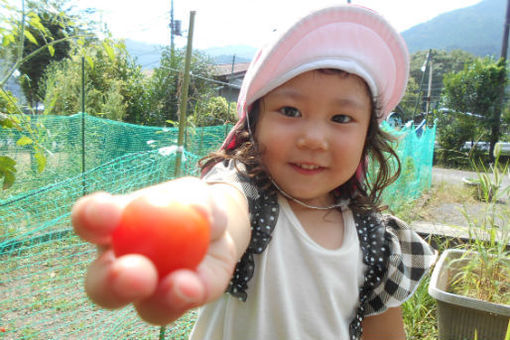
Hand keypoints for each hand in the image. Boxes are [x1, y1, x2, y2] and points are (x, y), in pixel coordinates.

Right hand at [71, 177, 243, 324]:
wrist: (218, 236)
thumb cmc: (193, 206)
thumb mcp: (197, 194)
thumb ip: (195, 199)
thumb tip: (196, 210)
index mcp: (112, 222)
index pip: (90, 218)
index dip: (92, 217)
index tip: (107, 214)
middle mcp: (114, 262)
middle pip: (98, 280)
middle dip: (112, 280)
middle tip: (135, 274)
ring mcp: (138, 291)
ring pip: (136, 307)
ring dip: (154, 297)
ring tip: (179, 284)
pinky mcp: (165, 307)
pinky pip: (168, 309)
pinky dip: (183, 299)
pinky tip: (195, 288)